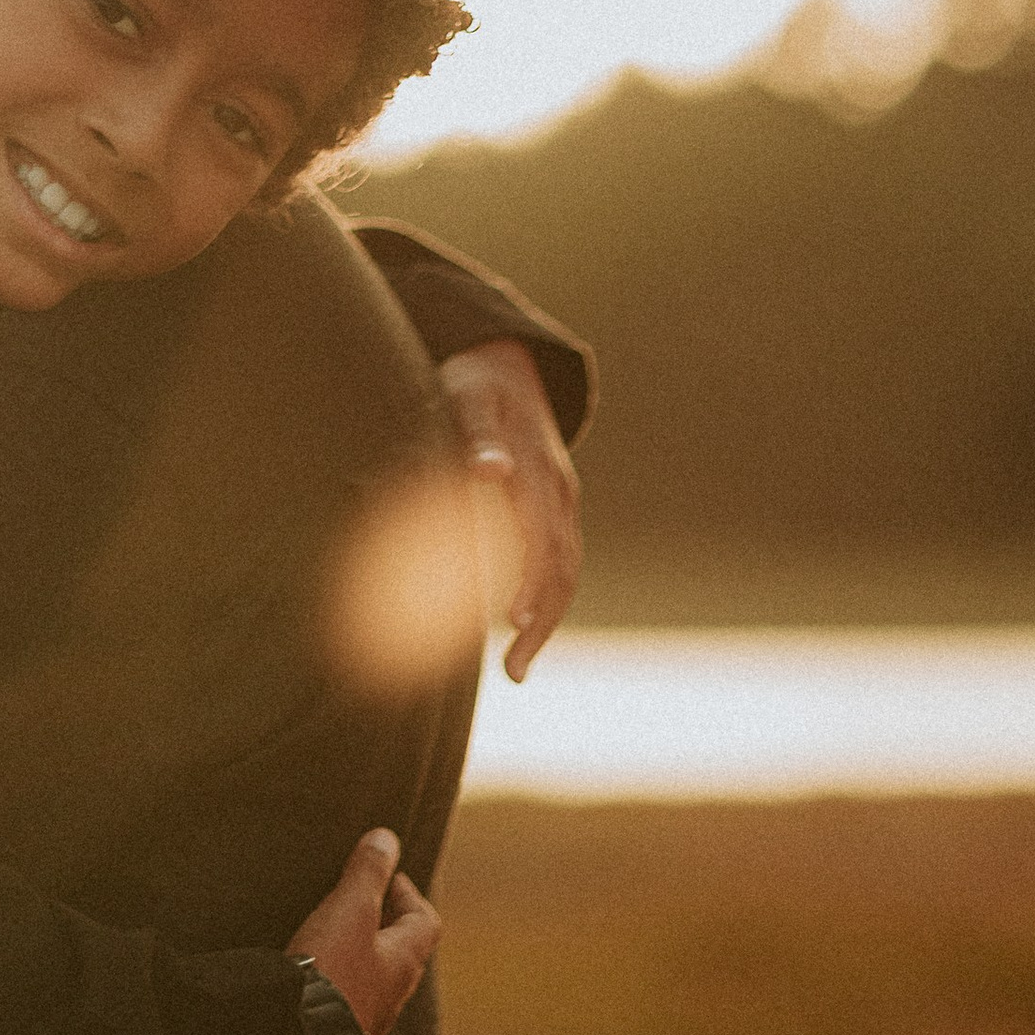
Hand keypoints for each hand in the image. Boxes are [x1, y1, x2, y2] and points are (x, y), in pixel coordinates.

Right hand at [288, 828, 440, 1034]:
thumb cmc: (332, 974)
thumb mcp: (350, 911)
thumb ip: (368, 874)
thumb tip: (387, 839)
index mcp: (406, 961)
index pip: (426, 920)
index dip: (408, 893)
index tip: (381, 876)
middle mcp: (394, 991)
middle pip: (401, 946)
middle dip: (382, 918)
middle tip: (354, 898)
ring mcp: (368, 1013)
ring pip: (375, 972)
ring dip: (360, 948)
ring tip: (330, 928)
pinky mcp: (340, 1028)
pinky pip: (348, 992)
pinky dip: (339, 972)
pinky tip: (313, 966)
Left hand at [436, 339, 581, 682]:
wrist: (508, 363)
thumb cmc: (475, 384)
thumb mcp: (468, 398)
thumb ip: (477, 436)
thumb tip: (490, 471)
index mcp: (537, 468)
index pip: (541, 535)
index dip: (531, 581)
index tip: (515, 621)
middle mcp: (557, 489)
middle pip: (561, 565)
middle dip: (542, 621)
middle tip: (514, 671)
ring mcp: (561, 500)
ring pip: (566, 570)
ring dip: (546, 622)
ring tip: (516, 670)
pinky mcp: (554, 508)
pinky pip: (559, 562)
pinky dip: (545, 600)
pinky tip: (520, 632)